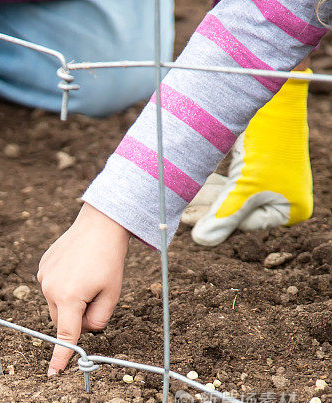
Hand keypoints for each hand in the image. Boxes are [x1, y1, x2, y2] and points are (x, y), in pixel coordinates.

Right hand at [37, 203, 129, 374]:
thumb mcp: (111, 295)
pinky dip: (64, 287)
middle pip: (62, 321)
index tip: (53, 374)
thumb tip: (83, 331)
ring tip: (87, 279)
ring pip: (56, 306)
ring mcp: (43, 277)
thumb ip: (98, 320)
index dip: (61, 357)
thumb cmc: (109, 260)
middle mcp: (50, 290)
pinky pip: (52, 288)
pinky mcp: (42, 268)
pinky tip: (77, 269)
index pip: (66, 336)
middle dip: (77, 319)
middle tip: (96, 299)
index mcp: (69, 298)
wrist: (99, 225)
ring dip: (70, 302)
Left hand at [181, 69, 312, 245]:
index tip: (186, 220)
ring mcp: (270, 182)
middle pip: (236, 211)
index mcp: (290, 209)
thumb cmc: (268, 141)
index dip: (215, 222)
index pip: (244, 224)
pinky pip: (231, 183)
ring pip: (231, 196)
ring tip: (180, 200)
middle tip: (179, 211)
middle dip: (207, 209)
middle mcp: (283, 198)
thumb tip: (201, 241)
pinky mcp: (257, 167)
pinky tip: (191, 187)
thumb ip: (223, 215)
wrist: (277, 95)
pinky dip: (212, 185)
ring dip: (205, 197)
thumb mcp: (244, 185)